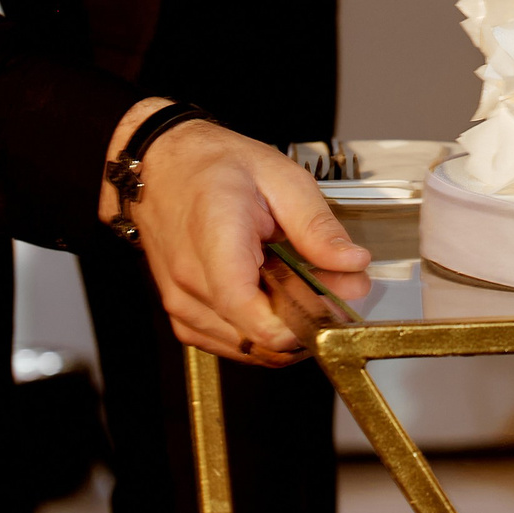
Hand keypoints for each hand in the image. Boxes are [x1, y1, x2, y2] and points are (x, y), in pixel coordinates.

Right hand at [106, 100, 371, 364]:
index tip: (329, 309)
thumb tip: (354, 264)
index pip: (251, 315)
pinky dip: (254, 333)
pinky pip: (225, 344)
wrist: (160, 164)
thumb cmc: (214, 165)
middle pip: (256, 336)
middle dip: (300, 322)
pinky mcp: (179, 314)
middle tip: (323, 288)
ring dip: (278, 329)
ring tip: (289, 285)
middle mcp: (190, 278)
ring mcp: (180, 300)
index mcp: (217, 239)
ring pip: (244, 347)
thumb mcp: (281, 178)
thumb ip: (317, 227)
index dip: (297, 325)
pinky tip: (267, 299)